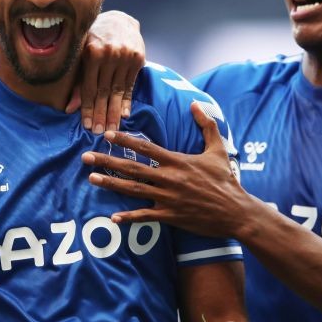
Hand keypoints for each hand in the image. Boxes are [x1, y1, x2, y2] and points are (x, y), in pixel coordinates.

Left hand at [68, 10, 144, 133]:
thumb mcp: (81, 55)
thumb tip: (69, 109)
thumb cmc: (95, 39)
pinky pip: (130, 85)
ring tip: (111, 129)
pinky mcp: (138, 58)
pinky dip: (126, 100)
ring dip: (114, 112)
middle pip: (103, 92)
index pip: (89, 87)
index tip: (86, 126)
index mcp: (92, 52)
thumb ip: (77, 82)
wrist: (120, 20)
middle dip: (100, 115)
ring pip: (117, 91)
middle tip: (98, 133)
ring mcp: (125, 56)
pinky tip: (124, 114)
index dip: (87, 108)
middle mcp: (109, 54)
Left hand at [81, 102, 250, 237]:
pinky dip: (129, 217)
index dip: (125, 140)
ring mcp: (168, 198)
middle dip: (107, 161)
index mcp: (177, 161)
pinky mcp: (170, 216)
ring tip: (91, 179)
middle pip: (132, 168)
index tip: (107, 135)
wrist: (236, 212)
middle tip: (85, 157)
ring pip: (133, 190)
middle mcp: (169, 178)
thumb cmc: (226, 180)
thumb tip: (195, 103)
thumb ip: (206, 124)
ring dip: (111, 184)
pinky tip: (113, 217)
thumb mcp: (217, 149)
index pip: (146, 147)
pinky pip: (145, 216)